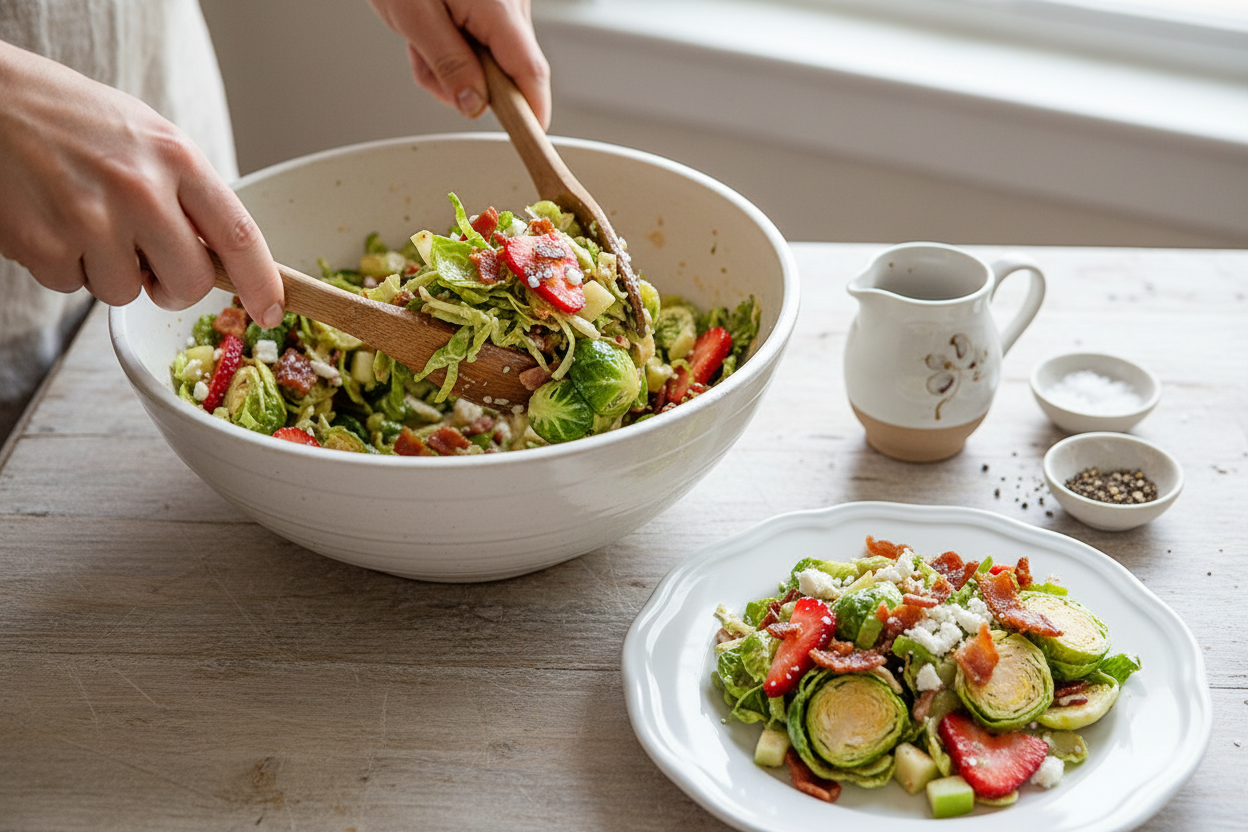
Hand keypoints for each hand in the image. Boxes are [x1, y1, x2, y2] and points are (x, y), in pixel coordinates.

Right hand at [0, 42, 284, 326]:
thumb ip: (188, 193)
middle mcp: (140, 189)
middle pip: (191, 282)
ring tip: (83, 218)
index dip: (261, 282)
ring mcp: (90, 219)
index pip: (239, 234)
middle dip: (175, 287)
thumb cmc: (72, 119)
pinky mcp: (43, 244)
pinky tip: (50, 220)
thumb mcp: (148, 138)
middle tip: (152, 264)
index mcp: (175, 157)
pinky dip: (64, 265)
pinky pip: (73, 287)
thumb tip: (224, 257)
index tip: (271, 309)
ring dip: (109, 271)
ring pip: (127, 291)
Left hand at [366, 0, 551, 128]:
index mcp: (499, 9)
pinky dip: (454, 45)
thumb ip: (447, 63)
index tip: (528, 142)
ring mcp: (506, 5)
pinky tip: (431, 28)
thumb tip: (474, 105)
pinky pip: (481, 42)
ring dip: (452, 64)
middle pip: (508, 73)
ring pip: (491, 61)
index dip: (531, 114)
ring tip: (420, 39)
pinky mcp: (495, 5)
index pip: (531, 75)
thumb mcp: (413, 16)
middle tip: (423, 64)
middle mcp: (512, 6)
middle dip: (466, 83)